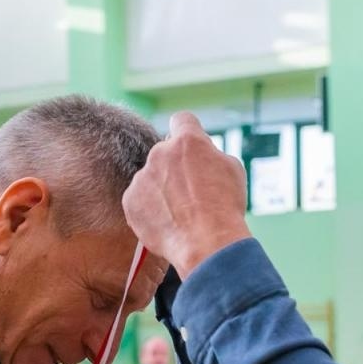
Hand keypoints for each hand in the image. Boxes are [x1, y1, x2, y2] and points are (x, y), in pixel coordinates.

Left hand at [122, 112, 252, 277]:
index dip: (187, 132)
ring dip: (161, 190)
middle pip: (165, 153)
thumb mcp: (231, 170)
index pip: (182, 120)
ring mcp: (142, 177)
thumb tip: (202, 154)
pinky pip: (139, 200)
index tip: (189, 146)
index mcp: (187, 141)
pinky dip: (150, 210)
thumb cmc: (224, 207)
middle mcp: (160, 153)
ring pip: (151, 178)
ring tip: (180, 214)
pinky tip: (167, 223)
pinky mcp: (130, 201)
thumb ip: (211, 154)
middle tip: (191, 194)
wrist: (206, 243)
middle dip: (174, 168)